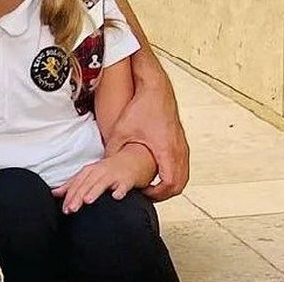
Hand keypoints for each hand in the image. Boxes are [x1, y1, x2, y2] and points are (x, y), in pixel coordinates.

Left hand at [52, 146, 149, 213]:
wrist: (133, 160)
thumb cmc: (108, 171)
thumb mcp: (89, 175)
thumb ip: (73, 185)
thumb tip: (54, 193)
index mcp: (90, 171)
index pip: (77, 183)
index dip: (69, 196)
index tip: (64, 209)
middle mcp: (100, 171)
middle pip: (86, 184)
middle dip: (78, 196)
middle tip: (71, 210)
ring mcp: (114, 175)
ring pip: (102, 183)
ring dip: (95, 191)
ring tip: (87, 201)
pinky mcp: (127, 180)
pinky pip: (124, 186)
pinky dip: (120, 190)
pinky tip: (116, 197)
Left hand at [108, 79, 189, 200]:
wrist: (156, 88)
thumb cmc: (141, 107)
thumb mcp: (122, 131)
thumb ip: (112, 150)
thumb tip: (101, 166)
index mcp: (166, 151)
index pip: (169, 185)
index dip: (157, 194)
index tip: (143, 194)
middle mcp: (179, 151)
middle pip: (180, 185)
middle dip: (165, 194)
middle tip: (147, 195)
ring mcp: (183, 146)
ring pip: (183, 176)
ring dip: (170, 185)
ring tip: (152, 187)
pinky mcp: (181, 142)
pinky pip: (182, 166)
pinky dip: (174, 174)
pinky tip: (158, 173)